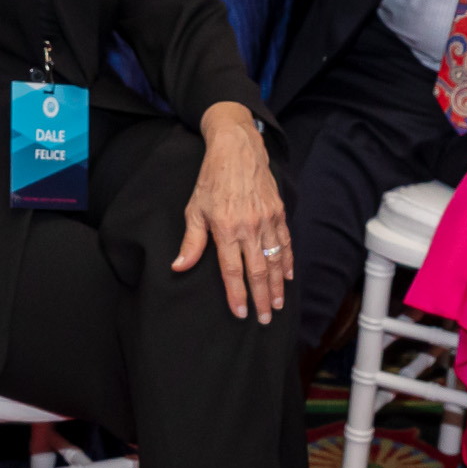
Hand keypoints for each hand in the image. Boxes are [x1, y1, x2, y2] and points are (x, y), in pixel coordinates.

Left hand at [172, 102, 291, 322]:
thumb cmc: (212, 179)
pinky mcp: (278, 212)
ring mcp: (267, 220)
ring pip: (275, 260)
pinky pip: (285, 243)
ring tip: (277, 304)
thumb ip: (191, 242)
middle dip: (261, 298)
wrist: (237, 148)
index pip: (232, 270)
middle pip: (258, 271)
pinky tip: (287, 277)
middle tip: (264, 318)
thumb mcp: (195, 209)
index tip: (241, 312)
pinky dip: (287, 262)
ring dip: (277, 285)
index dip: (237, 294)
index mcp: (226, 228)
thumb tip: (179, 266)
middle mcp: (249, 227)